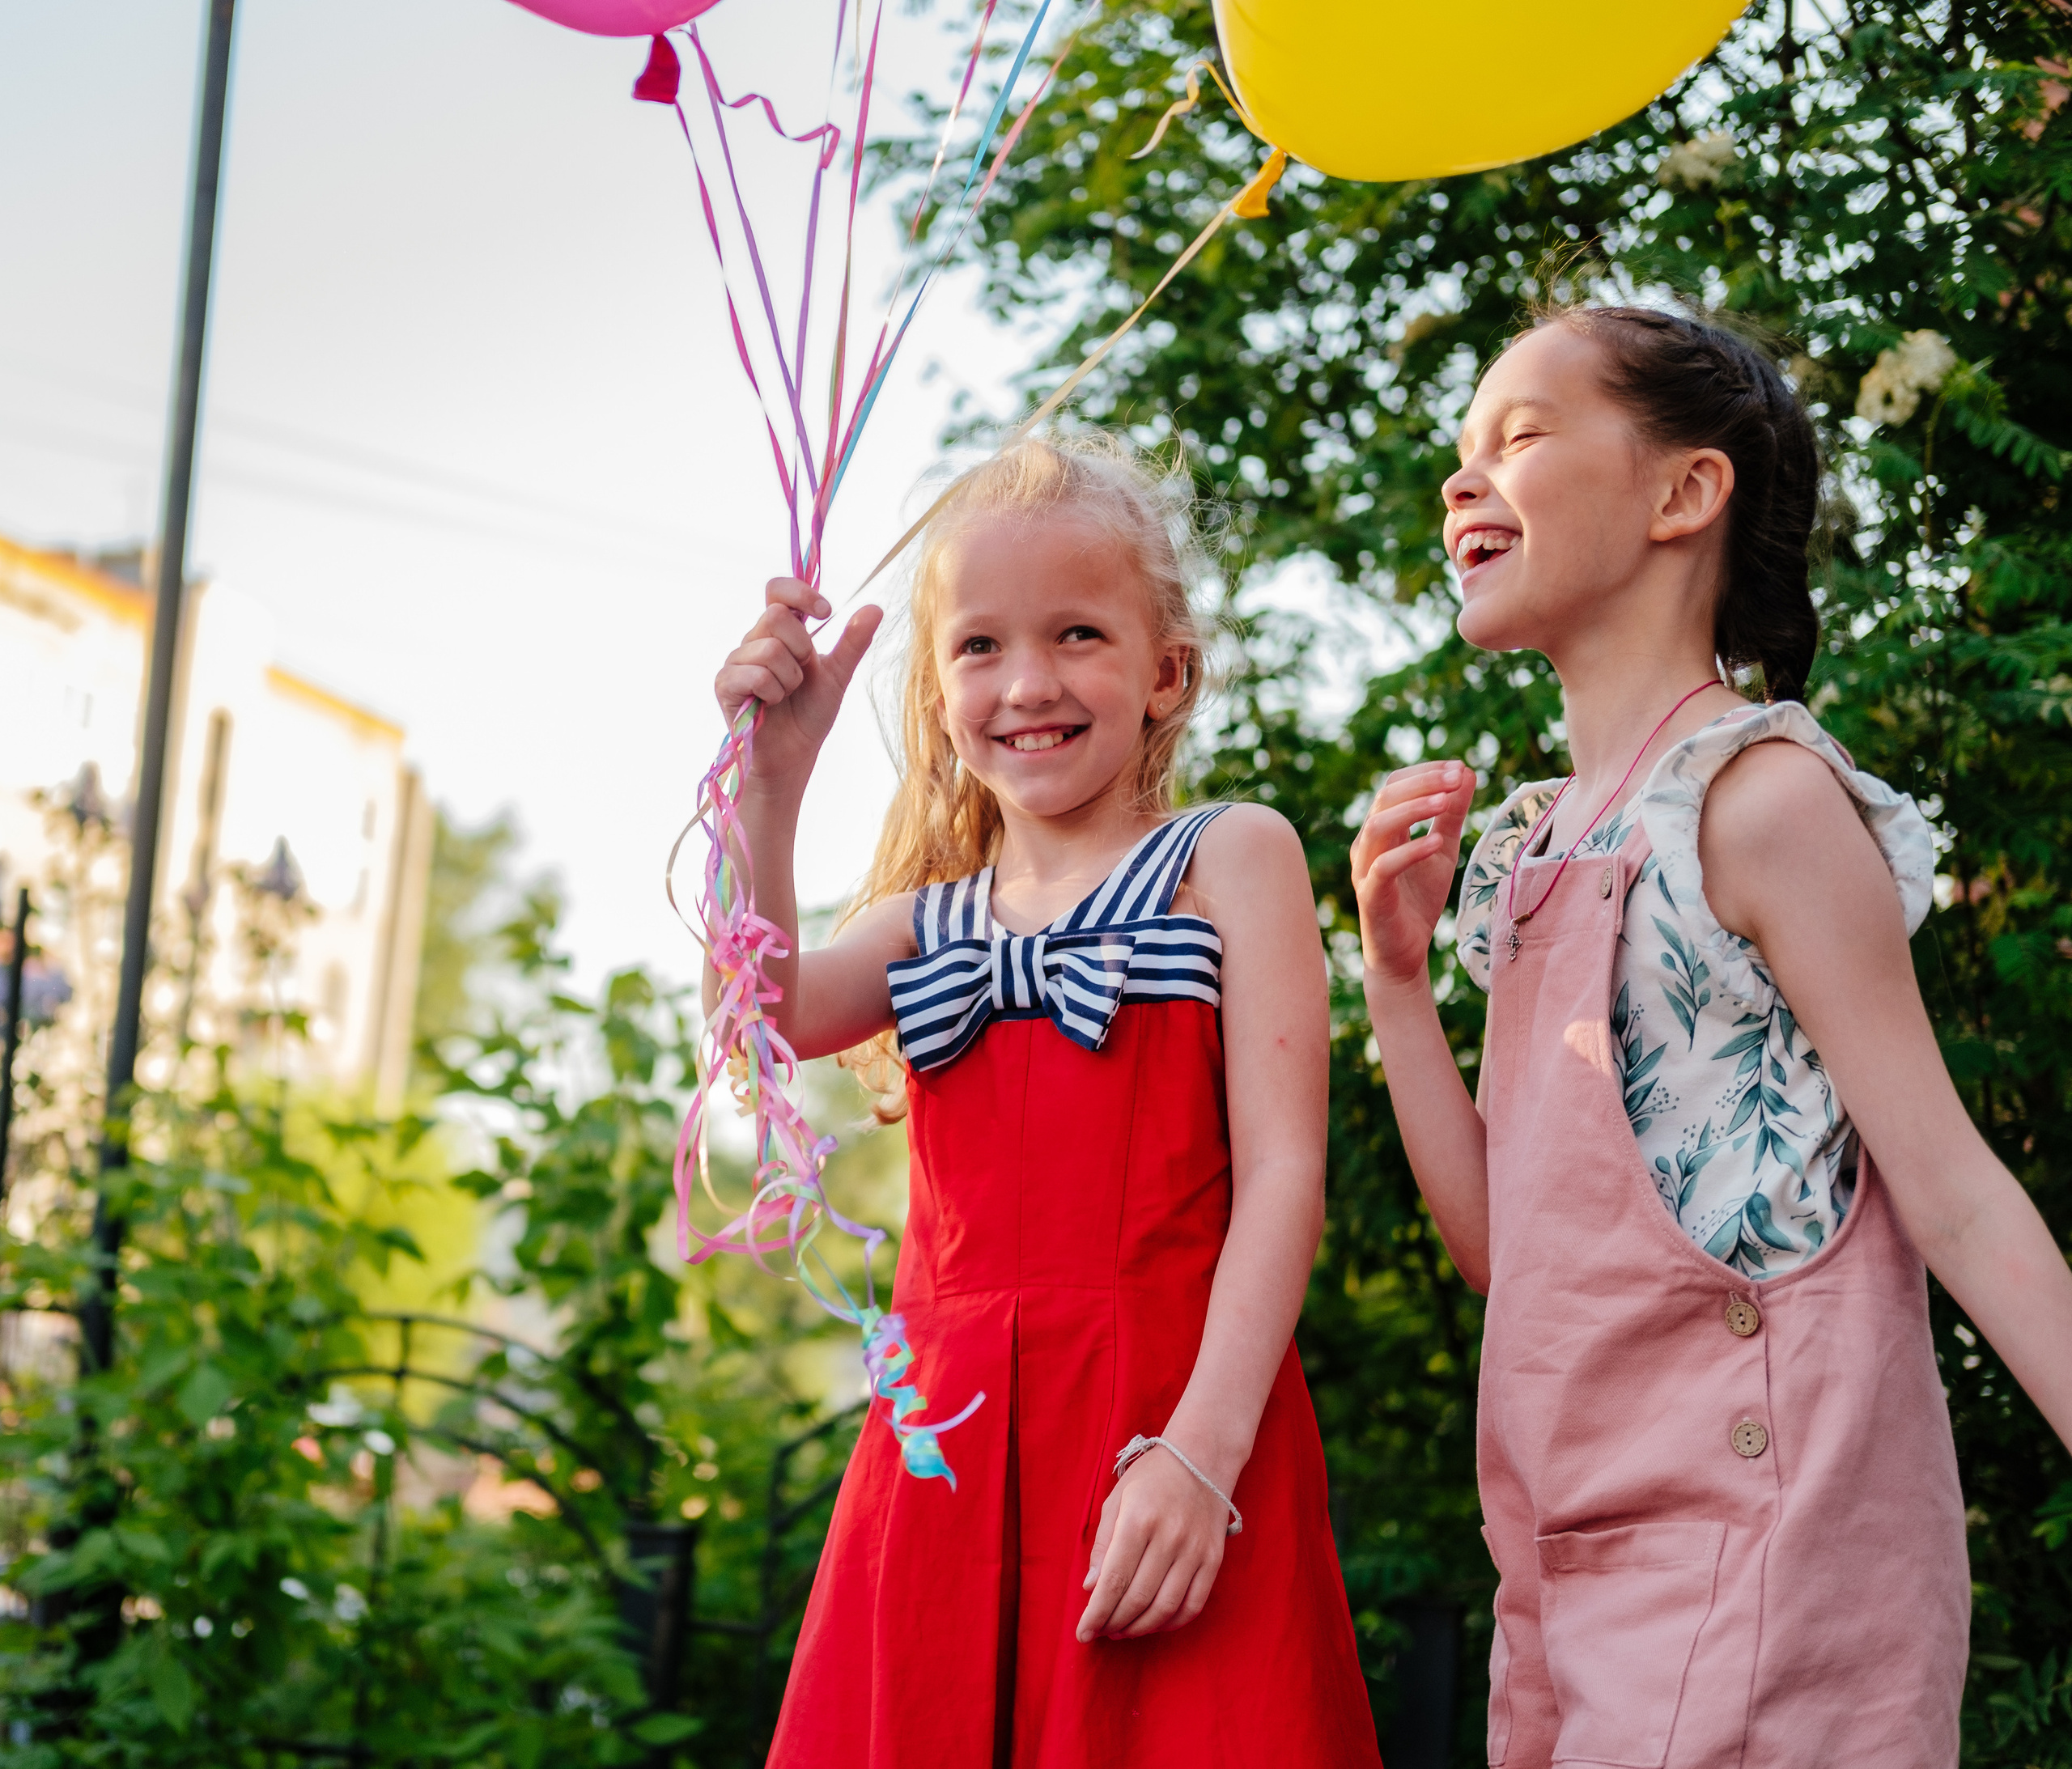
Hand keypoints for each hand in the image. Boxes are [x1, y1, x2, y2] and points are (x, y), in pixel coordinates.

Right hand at [713, 578, 881, 795]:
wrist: (795, 754)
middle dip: (802, 648)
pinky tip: (770, 704)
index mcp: (780, 631)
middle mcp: (754, 639)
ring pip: (769, 649)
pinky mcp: (725, 684)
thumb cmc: (811, 714)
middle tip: (802, 675)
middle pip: (776, 616)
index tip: (825, 612)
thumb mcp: (838, 674)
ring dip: (790, 678)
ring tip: (787, 694)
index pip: (778, 589)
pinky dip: (773, 693)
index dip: (800, 593)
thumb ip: (853, 641)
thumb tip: (875, 607)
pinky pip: (754, 675)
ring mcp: (737, 661)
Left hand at [1075, 1445, 1229, 1642]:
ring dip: (1140, 1628)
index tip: (1083, 1633)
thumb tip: (1091, 1587)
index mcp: (1138, 1519)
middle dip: (1114, 1623)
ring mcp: (1195, 1550)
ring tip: (1122, 1631)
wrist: (1201, 1459)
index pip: (1114, 1580)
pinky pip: (1193, 1604)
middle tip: (1101, 1631)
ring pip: (1165, 1608)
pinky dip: (1171, 1623)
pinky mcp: (1213, 1559)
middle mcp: (1169, 1537)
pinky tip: (1154, 1624)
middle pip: (1137, 1598)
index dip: (1096, 1613)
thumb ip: (1103, 1543)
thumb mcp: (1116, 1500)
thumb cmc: (1151, 1478)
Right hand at [1350, 760, 1472, 986]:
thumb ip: (1451, 814)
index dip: (1424, 772)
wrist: (1404, 954)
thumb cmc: (1418, 900)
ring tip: (1445, 801)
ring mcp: (1365, 868)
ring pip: (1378, 825)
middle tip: (1456, 776)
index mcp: (1382, 829)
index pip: (1394, 785)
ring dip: (1413, 809)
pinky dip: (1410, 851)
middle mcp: (1368, 843)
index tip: (1459, 768)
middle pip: (1385, 798)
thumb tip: (1467, 772)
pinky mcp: (1370, 895)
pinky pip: (1384, 866)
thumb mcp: (1443, 850)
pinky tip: (1436, 843)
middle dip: (1422, 783)